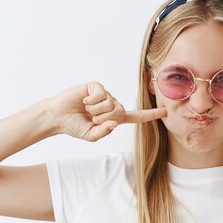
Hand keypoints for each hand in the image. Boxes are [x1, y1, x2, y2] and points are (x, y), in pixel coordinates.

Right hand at [47, 82, 166, 141]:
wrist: (58, 117)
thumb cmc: (74, 126)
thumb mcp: (91, 136)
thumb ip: (103, 132)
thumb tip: (114, 123)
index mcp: (114, 118)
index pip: (135, 116)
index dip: (150, 115)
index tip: (165, 111)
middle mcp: (112, 104)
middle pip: (120, 111)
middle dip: (104, 117)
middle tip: (92, 118)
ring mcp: (105, 95)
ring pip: (111, 103)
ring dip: (96, 110)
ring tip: (86, 109)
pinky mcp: (96, 86)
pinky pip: (101, 94)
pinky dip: (91, 100)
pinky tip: (83, 101)